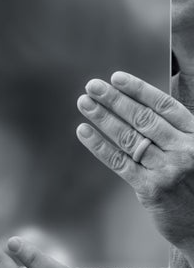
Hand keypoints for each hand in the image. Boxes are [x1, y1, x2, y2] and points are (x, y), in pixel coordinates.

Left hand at [77, 71, 193, 264]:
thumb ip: (173, 129)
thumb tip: (135, 102)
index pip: (163, 105)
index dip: (138, 89)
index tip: (116, 77)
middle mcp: (184, 150)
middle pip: (142, 118)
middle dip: (114, 99)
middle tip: (92, 86)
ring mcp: (168, 170)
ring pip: (128, 137)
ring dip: (103, 117)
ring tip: (84, 103)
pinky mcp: (151, 189)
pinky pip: (119, 162)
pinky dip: (99, 145)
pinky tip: (85, 132)